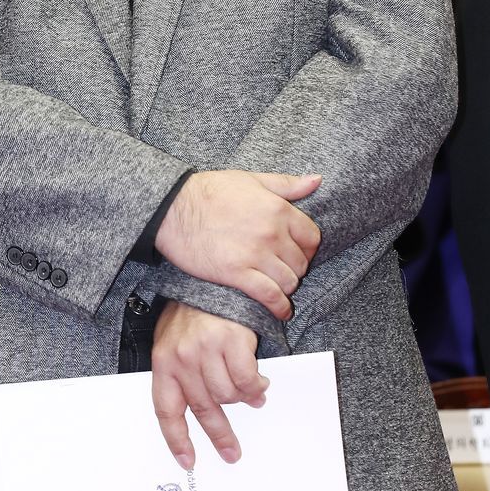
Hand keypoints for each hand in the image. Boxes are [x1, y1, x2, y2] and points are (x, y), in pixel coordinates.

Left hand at [151, 300, 267, 469]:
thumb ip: (182, 372)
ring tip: (252, 399)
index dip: (177, 439)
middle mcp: (182, 359)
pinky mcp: (231, 342)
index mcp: (163, 362)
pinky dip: (255, 387)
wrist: (211, 278)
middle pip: (202, 409)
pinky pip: (246, 380)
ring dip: (242, 401)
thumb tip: (204, 408)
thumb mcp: (173, 339)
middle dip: (219, 435)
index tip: (188, 460)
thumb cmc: (192, 311)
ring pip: (227, 395)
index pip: (167, 410)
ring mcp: (206, 351)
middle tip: (231, 452)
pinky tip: (259, 384)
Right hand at [155, 169, 321, 319]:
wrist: (173, 208)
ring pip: (288, 282)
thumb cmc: (209, 191)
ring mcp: (255, 255)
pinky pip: (270, 296)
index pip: (312, 238)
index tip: (298, 252)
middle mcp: (272, 233)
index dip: (307, 248)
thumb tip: (317, 180)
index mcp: (278, 209)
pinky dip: (279, 307)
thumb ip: (286, 184)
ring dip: (285, 287)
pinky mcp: (237, 274)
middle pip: (301, 263)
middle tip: (283, 270)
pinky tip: (279, 311)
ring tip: (276, 286)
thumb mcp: (251, 179)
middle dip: (294, 268)